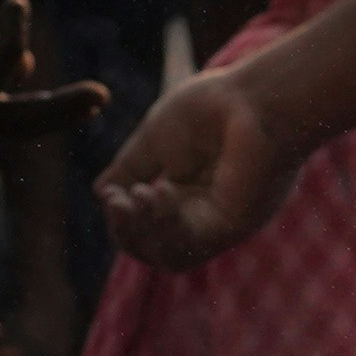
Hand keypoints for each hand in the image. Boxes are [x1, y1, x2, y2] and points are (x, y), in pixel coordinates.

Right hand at [95, 74, 297, 270]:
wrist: (252, 98)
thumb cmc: (211, 108)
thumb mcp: (154, 141)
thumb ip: (129, 170)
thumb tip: (102, 194)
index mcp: (185, 192)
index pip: (145, 226)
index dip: (122, 218)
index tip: (111, 196)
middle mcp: (203, 213)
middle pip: (153, 248)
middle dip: (127, 232)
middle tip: (117, 204)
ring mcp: (219, 223)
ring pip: (168, 256)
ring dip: (141, 233)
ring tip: (135, 198)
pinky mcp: (233, 227)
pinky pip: (189, 246)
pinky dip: (165, 225)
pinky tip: (159, 191)